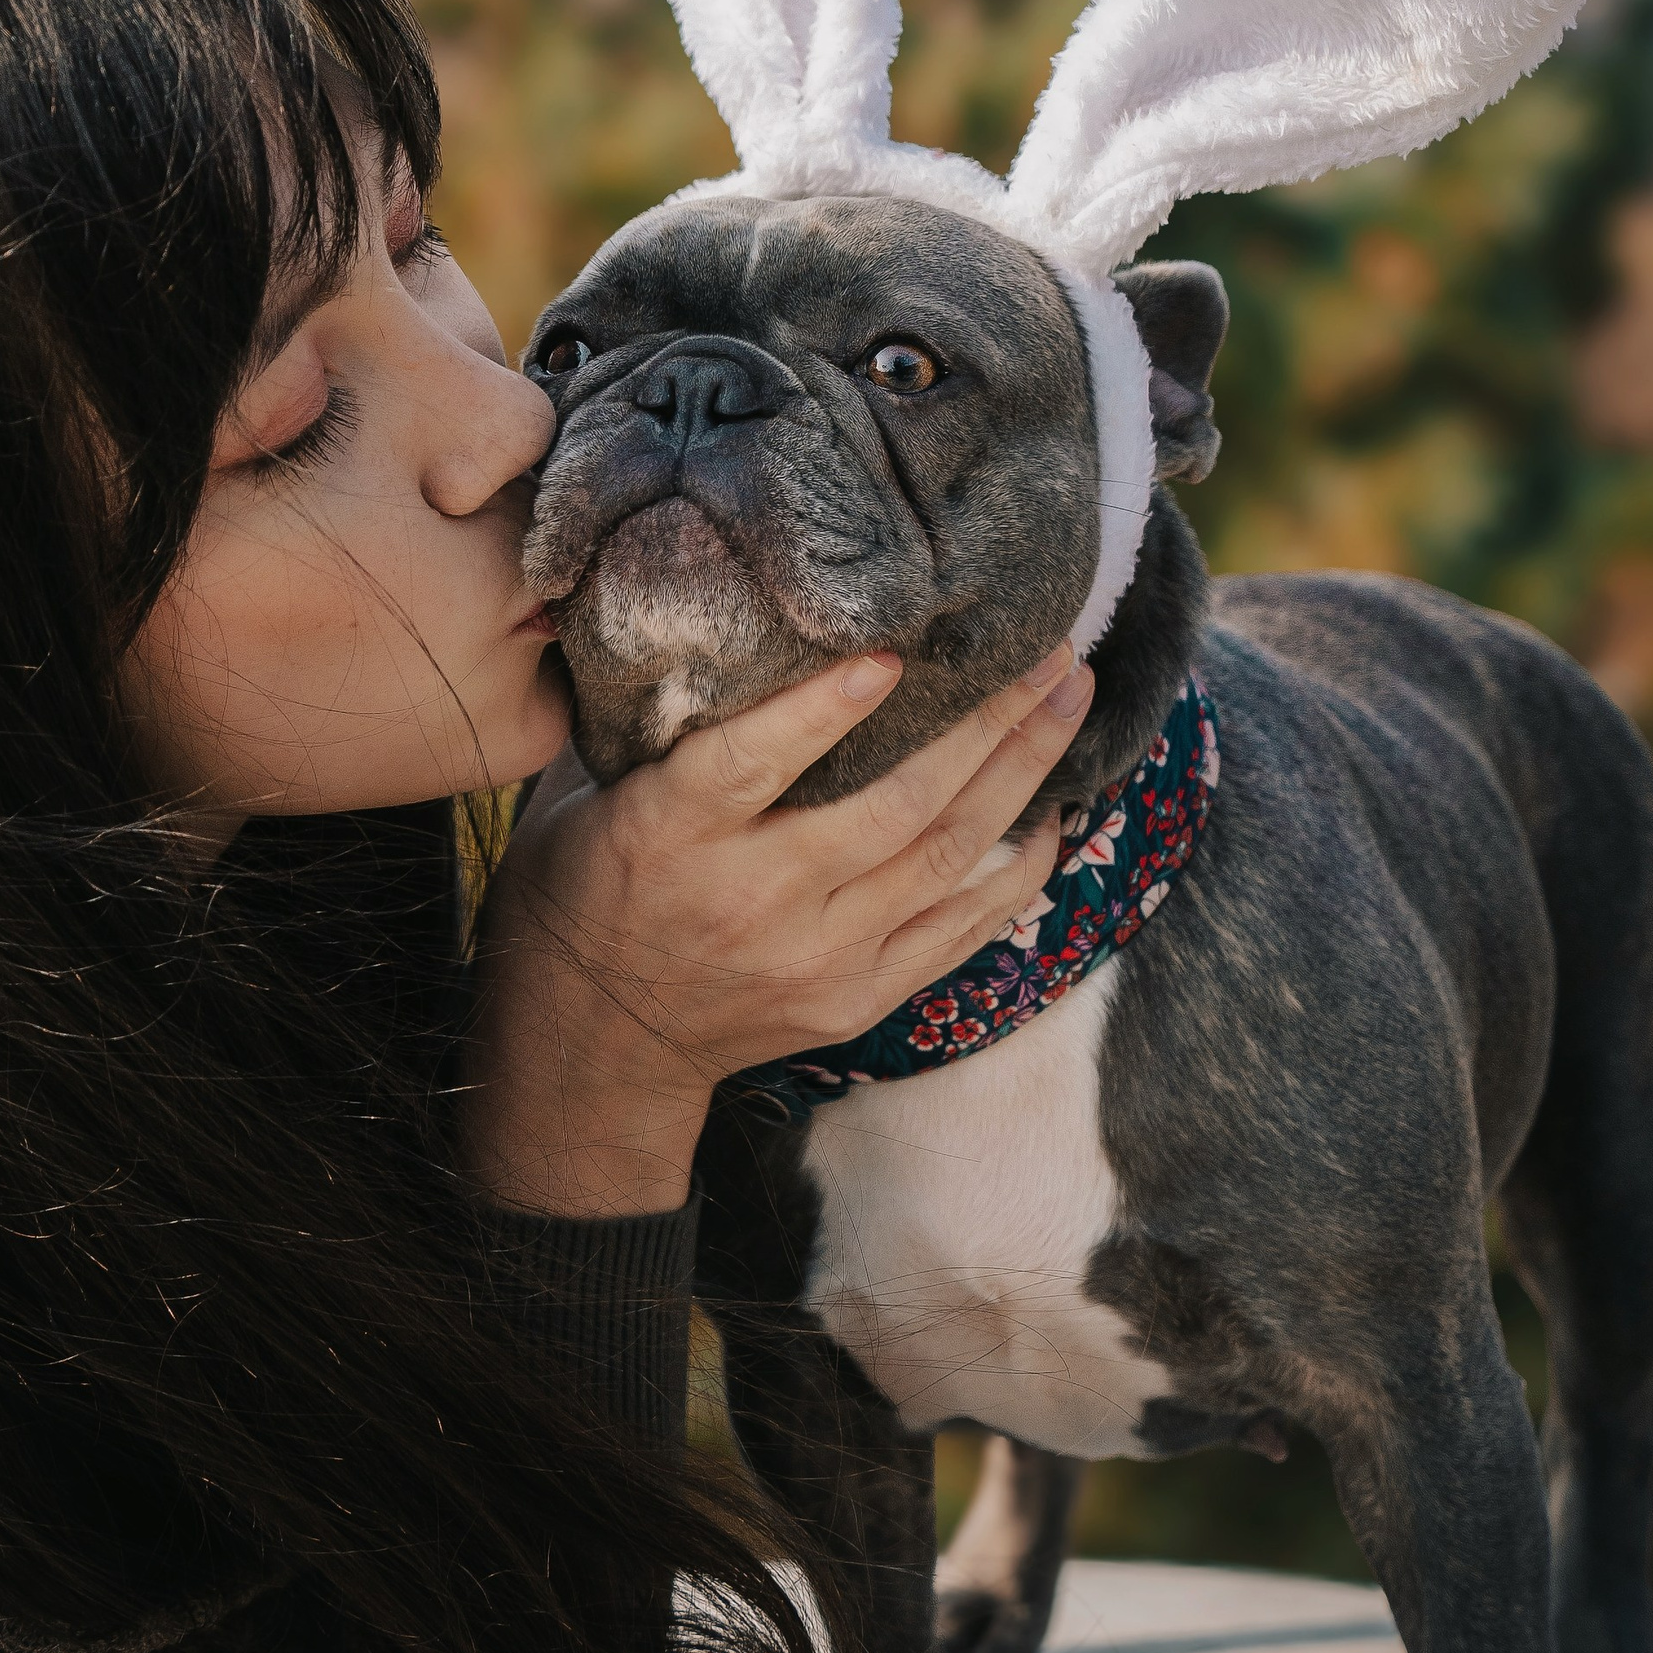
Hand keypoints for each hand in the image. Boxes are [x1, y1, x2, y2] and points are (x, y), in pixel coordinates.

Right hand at [457, 648, 1094, 1217]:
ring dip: (1019, 774)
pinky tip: (1052, 810)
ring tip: (1069, 701)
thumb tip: (703, 604)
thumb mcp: (582, 798)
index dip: (822, 710)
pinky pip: (957, 930)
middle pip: (890, 807)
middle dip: (985, 724)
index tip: (890, 653)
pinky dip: (1013, 869)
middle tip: (1048, 653)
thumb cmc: (584, 891)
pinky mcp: (855, 998)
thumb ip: (650, 719)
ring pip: (941, 857)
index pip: (751, 763)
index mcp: (667, 833)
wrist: (593, 1047)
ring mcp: (813, 957)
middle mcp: (750, 897)